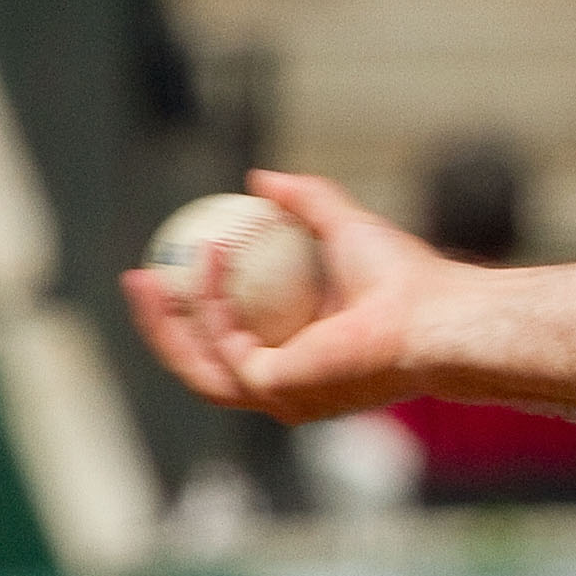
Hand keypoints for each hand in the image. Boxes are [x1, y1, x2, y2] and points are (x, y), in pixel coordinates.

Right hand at [123, 170, 464, 423]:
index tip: (170, 267)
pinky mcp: (276, 390)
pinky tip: (211, 254)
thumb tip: (260, 179)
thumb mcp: (344, 225)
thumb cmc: (406, 279)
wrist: (434, 312)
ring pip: (199, 368)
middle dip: (163, 327)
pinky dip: (210, 301)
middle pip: (203, 364)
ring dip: (165, 325)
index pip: (234, 343)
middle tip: (140, 277)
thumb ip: (305, 202)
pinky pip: (225, 342)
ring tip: (146, 276)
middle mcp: (290, 388)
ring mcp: (281, 396)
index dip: (194, 312)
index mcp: (304, 358)